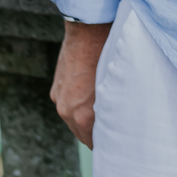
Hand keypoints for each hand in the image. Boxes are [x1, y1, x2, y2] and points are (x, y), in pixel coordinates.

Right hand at [50, 20, 111, 148]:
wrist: (88, 30)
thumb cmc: (109, 56)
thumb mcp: (115, 87)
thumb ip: (112, 109)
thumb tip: (120, 122)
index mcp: (82, 115)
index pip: (93, 142)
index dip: (106, 144)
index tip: (116, 146)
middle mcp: (66, 110)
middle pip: (81, 134)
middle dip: (95, 135)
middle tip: (113, 136)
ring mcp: (59, 98)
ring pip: (73, 119)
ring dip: (85, 120)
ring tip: (102, 118)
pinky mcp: (56, 87)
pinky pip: (67, 105)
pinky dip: (77, 106)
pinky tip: (90, 100)